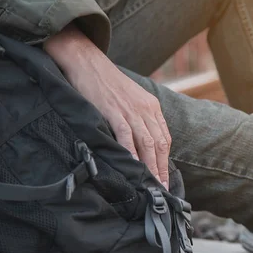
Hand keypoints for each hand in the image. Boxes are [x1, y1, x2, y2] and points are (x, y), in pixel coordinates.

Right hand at [44, 25, 171, 187]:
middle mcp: (146, 109)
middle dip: (161, 169)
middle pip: (159, 145)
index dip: (166, 161)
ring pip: (147, 143)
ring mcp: (131, 110)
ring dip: (151, 167)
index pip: (165, 139)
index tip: (165, 179)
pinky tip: (133, 167)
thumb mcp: (130, 99)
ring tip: (152, 186)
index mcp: (152, 107)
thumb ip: (138, 119)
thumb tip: (140, 144)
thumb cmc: (106, 83)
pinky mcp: (114, 111)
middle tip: (162, 190)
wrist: (87, 62)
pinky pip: (126, 135)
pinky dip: (131, 153)